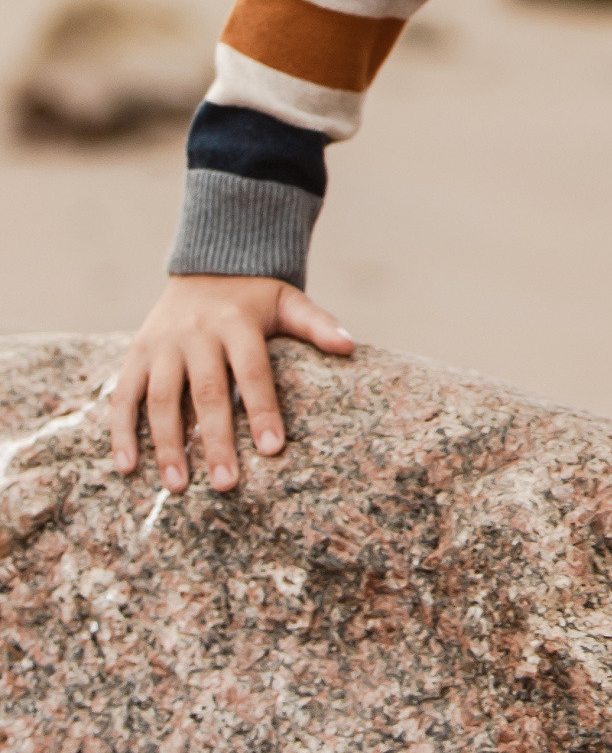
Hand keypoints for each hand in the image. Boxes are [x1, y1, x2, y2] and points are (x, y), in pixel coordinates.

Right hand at [108, 277, 353, 494]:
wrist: (208, 266)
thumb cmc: (255, 297)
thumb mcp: (288, 301)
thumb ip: (316, 325)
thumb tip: (350, 347)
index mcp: (237, 322)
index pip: (252, 370)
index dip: (262, 409)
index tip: (272, 449)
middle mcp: (196, 334)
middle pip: (206, 392)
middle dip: (215, 440)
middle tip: (226, 484)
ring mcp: (161, 344)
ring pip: (160, 399)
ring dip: (166, 445)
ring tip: (179, 486)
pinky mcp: (137, 354)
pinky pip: (124, 396)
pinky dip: (122, 432)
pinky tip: (127, 467)